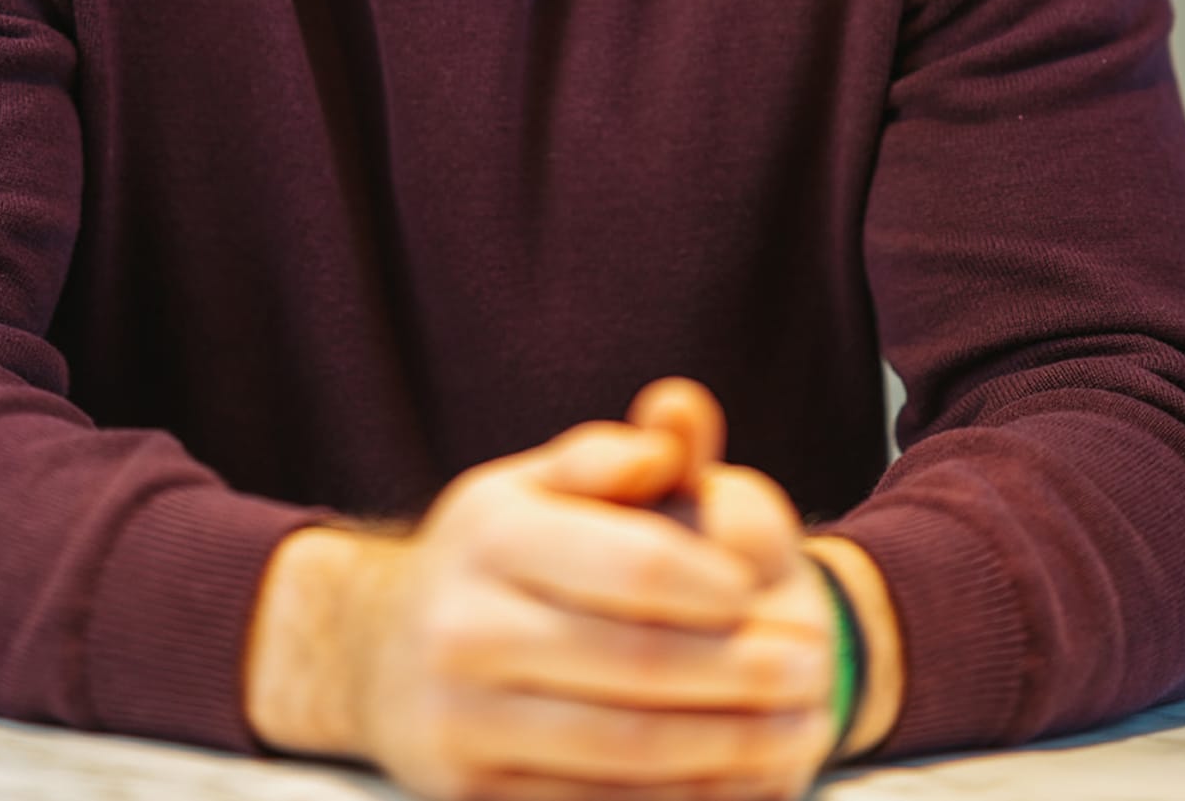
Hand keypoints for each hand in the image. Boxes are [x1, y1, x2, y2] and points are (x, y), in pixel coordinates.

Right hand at [337, 381, 836, 800]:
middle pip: (638, 667)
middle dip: (741, 673)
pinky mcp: (468, 798)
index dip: (714, 586)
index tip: (763, 591)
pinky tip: (728, 779)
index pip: (634, 566)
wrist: (369, 651)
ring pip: (624, 750)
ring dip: (727, 747)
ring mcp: (462, 724)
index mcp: (491, 536)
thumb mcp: (532, 484)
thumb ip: (610, 454)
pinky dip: (672, 800)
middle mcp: (465, 629)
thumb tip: (681, 421)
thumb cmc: (489, 556)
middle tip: (814, 670)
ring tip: (799, 729)